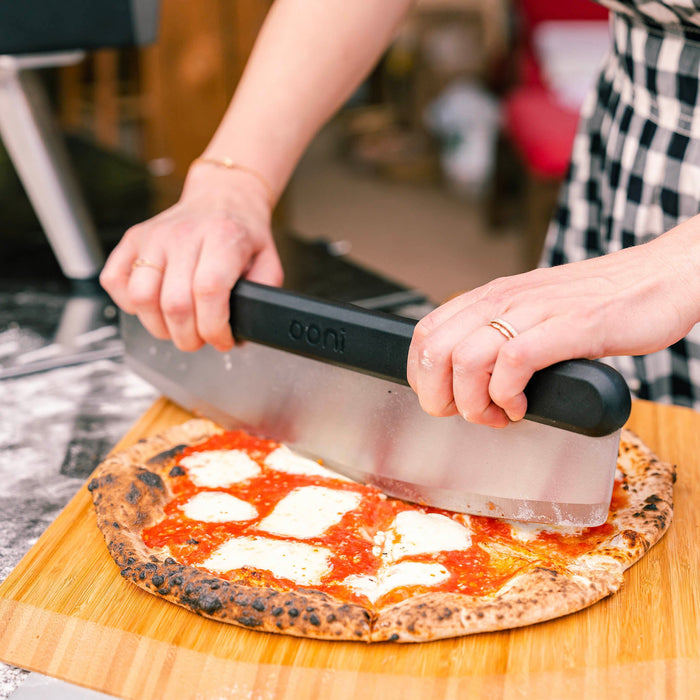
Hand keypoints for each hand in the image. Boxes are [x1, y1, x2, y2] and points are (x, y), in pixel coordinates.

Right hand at [100, 165, 281, 351]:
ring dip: (159, 327)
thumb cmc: (243, 233)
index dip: (214, 327)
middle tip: (201, 339)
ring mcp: (154, 236)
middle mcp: (184, 234)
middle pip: (175, 304)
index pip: (209, 292)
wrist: (223, 197)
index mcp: (222, 237)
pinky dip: (129, 304)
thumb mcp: (269, 260)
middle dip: (189, 337)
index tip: (223, 339)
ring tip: (177, 328)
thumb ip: (264, 293)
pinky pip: (115, 280)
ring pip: (141, 297)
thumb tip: (247, 327)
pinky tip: (153, 307)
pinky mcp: (132, 239)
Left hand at [406, 233, 699, 427]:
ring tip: (500, 414)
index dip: (421, 376)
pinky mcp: (571, 327)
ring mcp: (536, 311)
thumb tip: (467, 377)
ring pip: (468, 360)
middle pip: (436, 351)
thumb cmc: (597, 303)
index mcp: (492, 297)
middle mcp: (506, 299)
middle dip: (440, 397)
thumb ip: (499, 336)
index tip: (443, 400)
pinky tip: (523, 405)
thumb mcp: (532, 314)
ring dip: (475, 403)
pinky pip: (514, 362)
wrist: (660, 279)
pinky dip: (508, 395)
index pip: (425, 333)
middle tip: (466, 414)